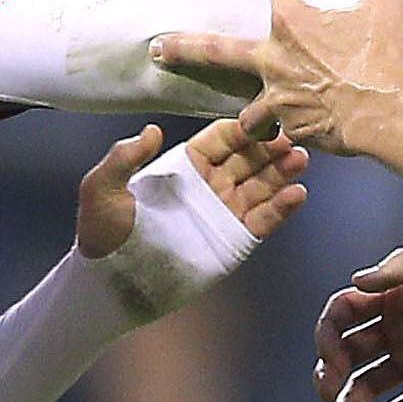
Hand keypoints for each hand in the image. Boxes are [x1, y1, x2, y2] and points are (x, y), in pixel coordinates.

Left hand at [83, 118, 310, 315]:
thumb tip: (152, 131)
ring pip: (261, 186)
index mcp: (183, 166)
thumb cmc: (102, 233)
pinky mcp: (234, 240)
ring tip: (300, 159)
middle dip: (270, 147)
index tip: (262, 118)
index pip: (220, 139)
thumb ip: (124, 157)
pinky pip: (264, 220)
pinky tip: (297, 194)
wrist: (111, 283)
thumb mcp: (102, 188)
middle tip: (292, 136)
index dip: (242, 128)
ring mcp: (224, 212)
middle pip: (248, 158)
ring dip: (282, 172)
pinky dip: (282, 208)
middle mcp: (209, 185)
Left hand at [154, 0, 402, 154]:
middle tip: (156, 48)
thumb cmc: (382, 56)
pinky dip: (291, 135)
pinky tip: (298, 138)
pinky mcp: (292, 128)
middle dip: (184, 48)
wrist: (384, 110)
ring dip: (250, 114)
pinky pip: (285, 133)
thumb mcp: (388, 5)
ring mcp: (278, 97)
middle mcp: (273, 59)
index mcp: (292, 22)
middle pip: (218, 50)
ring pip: (248, 110)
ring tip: (252, 120)